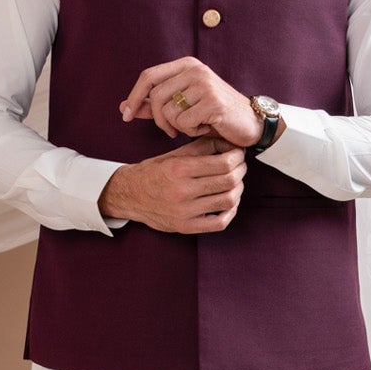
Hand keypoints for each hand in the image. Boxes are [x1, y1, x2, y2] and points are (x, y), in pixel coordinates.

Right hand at [99, 135, 246, 233]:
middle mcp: (182, 191)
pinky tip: (229, 203)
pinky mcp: (185, 227)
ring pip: (227, 201)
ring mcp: (184, 211)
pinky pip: (219, 223)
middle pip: (228, 181)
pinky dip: (230, 212)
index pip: (223, 164)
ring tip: (236, 183)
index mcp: (179, 169)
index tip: (238, 154)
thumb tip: (228, 143)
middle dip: (241, 171)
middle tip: (240, 166)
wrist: (129, 195)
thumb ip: (201, 148)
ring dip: (238, 190)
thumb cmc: (154, 172)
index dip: (237, 157)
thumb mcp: (174, 155)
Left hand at [120, 57, 262, 148]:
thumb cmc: (214, 114)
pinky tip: (205, 128)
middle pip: (156, 97)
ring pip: (169, 111)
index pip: (148, 76)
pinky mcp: (213, 103)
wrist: (251, 122)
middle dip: (158, 120)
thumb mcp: (183, 105)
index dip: (134, 97)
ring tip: (195, 125)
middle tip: (170, 131)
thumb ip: (154, 105)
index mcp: (186, 65)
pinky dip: (191, 131)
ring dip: (177, 126)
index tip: (126, 116)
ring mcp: (205, 85)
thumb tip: (124, 106)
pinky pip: (184, 122)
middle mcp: (195, 70)